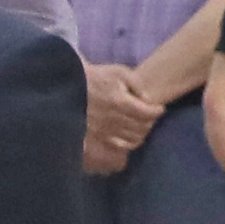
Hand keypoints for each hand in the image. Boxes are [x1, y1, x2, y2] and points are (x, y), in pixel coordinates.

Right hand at [79, 62, 154, 178]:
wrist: (66, 88)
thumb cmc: (93, 78)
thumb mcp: (118, 72)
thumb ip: (137, 84)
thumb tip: (147, 101)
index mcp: (120, 102)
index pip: (148, 113)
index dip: (156, 111)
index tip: (158, 109)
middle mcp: (113, 120)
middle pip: (142, 128)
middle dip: (149, 122)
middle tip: (147, 117)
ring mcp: (103, 133)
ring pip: (132, 141)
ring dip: (140, 134)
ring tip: (138, 127)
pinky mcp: (95, 142)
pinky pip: (117, 152)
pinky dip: (126, 147)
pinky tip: (125, 139)